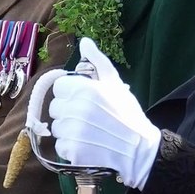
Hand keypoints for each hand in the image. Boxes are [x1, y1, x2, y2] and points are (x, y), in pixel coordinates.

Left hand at [49, 38, 159, 189]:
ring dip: (68, 131)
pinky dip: (70, 148)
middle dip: (67, 112)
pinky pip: (60, 146)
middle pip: (55, 108)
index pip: (59, 87)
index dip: (69, 93)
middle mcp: (75, 108)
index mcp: (84, 89)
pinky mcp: (72, 152)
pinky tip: (87, 146)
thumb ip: (97, 61)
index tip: (82, 100)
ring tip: (88, 133)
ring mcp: (72, 132)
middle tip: (87, 118)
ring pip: (56, 128)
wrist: (139, 149)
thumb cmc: (128, 114)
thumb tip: (84, 41)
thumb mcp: (115, 83)